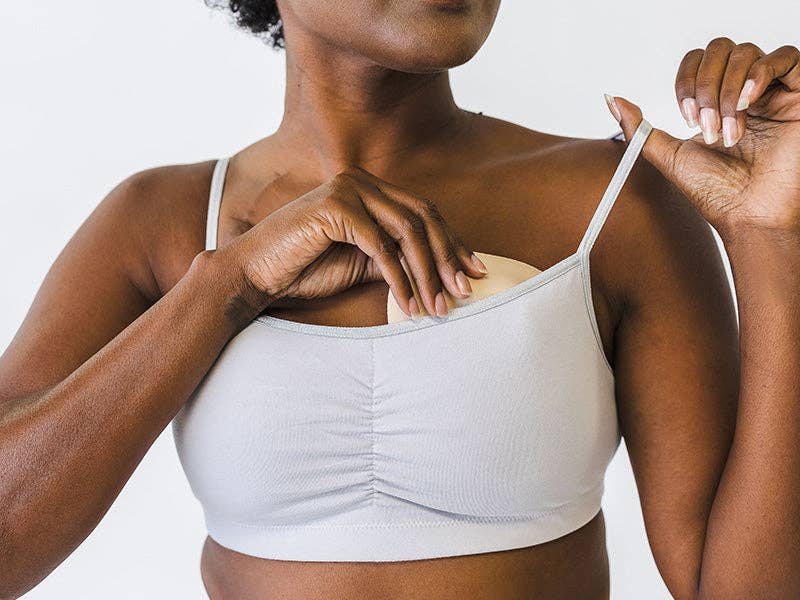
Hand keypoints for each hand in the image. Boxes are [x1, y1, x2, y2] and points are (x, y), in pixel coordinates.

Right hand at [212, 165, 487, 318]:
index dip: (452, 243)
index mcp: (369, 189)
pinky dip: (398, 277)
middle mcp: (361, 181)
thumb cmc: (305, 271)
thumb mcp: (363, 264)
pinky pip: (380, 246)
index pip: (423, 212)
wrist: (255, 275)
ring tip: (437, 307)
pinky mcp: (334, 207)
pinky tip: (408, 303)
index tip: (474, 273)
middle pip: (422, 217)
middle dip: (447, 258)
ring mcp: (347, 189)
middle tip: (464, 293)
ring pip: (406, 231)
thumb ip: (397, 258)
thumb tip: (441, 272)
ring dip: (427, 273)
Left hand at [604, 38, 799, 238]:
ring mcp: (775, 93)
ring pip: (747, 53)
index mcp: (718, 103)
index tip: (685, 116)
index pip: (698, 62)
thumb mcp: (668, 156)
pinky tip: (747, 101)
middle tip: (705, 125)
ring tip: (728, 131)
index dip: (686, 80)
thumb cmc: (717, 194)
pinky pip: (788, 57)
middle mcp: (747, 94)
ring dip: (727, 91)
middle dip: (704, 86)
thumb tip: (612, 100)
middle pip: (720, 50)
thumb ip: (640, 129)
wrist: (749, 217)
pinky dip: (760, 73)